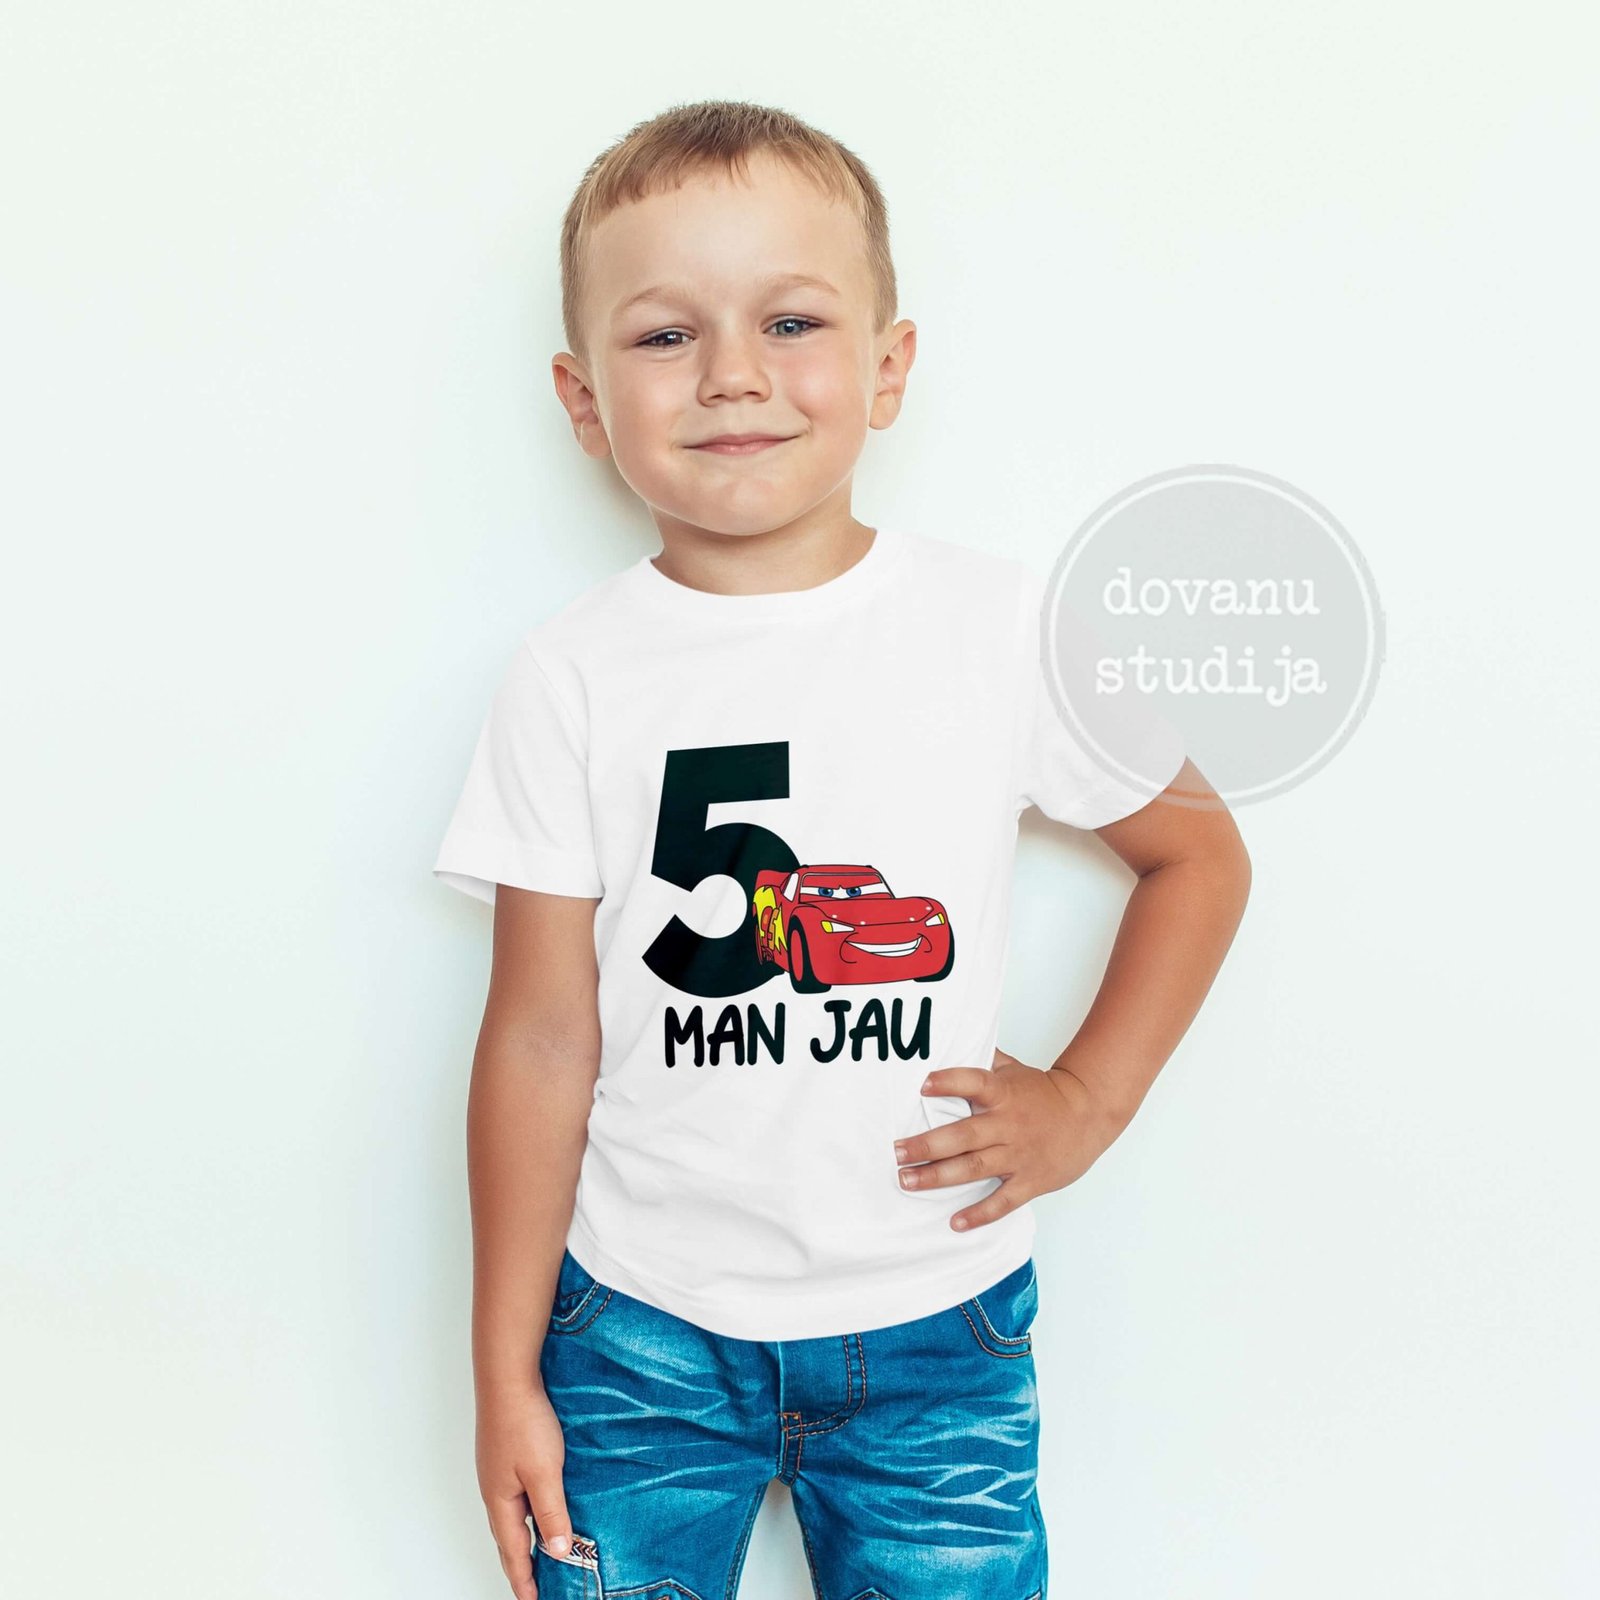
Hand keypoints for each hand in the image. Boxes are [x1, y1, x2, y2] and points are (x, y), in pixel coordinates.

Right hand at [476, 1380, 571, 1599]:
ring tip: (541, 1551)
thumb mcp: (544, 1472)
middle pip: (508, 1538)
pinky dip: (529, 1510)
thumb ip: (551, 1512)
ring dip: (526, 1537)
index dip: (524, 1579)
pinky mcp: (507, 1453)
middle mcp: (495, 1490)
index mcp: (500, 1502)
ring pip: (513, 1515)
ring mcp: (499, 1471)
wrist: (508, 1377)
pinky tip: (542, 1503)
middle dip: (521, 1564)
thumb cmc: (523, 1422)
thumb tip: (557, 1552)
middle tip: (534, 1586)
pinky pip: (518, 1493)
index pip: (513, 1552)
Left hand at [893, 1048, 1120, 1231]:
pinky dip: (980, 1213)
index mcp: (1003, 1093)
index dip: (949, 1083)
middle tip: (896, 1152)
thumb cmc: (1043, 1092)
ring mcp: (1019, 1154)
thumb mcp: (1014, 1069)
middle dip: (927, 1145)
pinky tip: (955, 1222)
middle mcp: (1008, 1124)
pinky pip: (1003, 1201)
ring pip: (974, 1167)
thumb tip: (951, 1040)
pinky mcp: (1030, 1180)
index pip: (974, 1083)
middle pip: (963, 1135)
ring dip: (938, 1176)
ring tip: (907, 1181)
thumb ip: (983, 1060)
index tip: (922, 1085)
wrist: (1089, 1112)